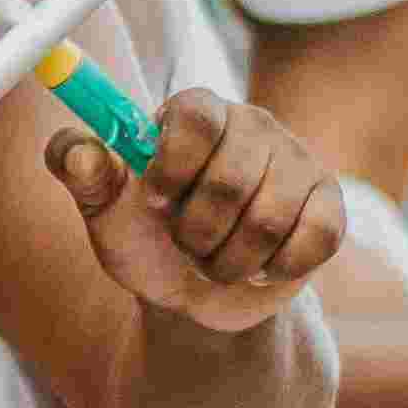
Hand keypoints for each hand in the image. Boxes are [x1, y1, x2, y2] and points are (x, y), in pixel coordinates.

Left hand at [47, 88, 342, 331]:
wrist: (195, 296)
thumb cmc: (146, 239)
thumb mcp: (104, 209)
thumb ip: (79, 170)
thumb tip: (77, 151)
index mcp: (197, 111)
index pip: (196, 115)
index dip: (172, 168)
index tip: (154, 203)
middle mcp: (253, 125)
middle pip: (231, 181)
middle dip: (195, 234)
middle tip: (186, 241)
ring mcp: (298, 162)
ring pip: (268, 221)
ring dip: (228, 261)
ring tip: (217, 257)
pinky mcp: (330, 205)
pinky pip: (313, 240)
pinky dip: (275, 270)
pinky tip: (260, 265)